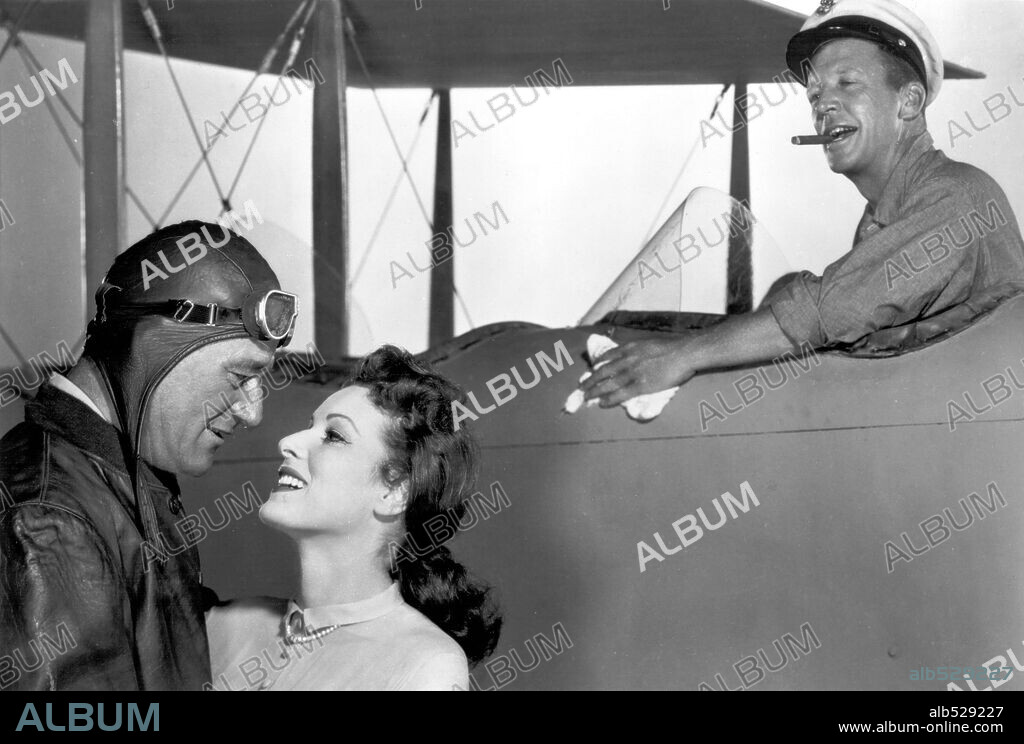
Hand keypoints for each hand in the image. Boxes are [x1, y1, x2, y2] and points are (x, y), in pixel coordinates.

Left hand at [580, 337, 696, 407]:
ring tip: (585, 397)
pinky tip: (601, 403)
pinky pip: (620, 394)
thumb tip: (639, 354)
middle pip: (603, 371)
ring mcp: (632, 373)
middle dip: (591, 380)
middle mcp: (627, 360)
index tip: (591, 369)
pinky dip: (609, 399)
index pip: (608, 356)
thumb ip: (641, 349)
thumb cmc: (674, 348)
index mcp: (630, 348)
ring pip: (608, 384)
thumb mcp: (651, 343)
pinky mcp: (640, 386)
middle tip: (581, 387)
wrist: (685, 353)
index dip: (598, 364)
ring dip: (595, 391)